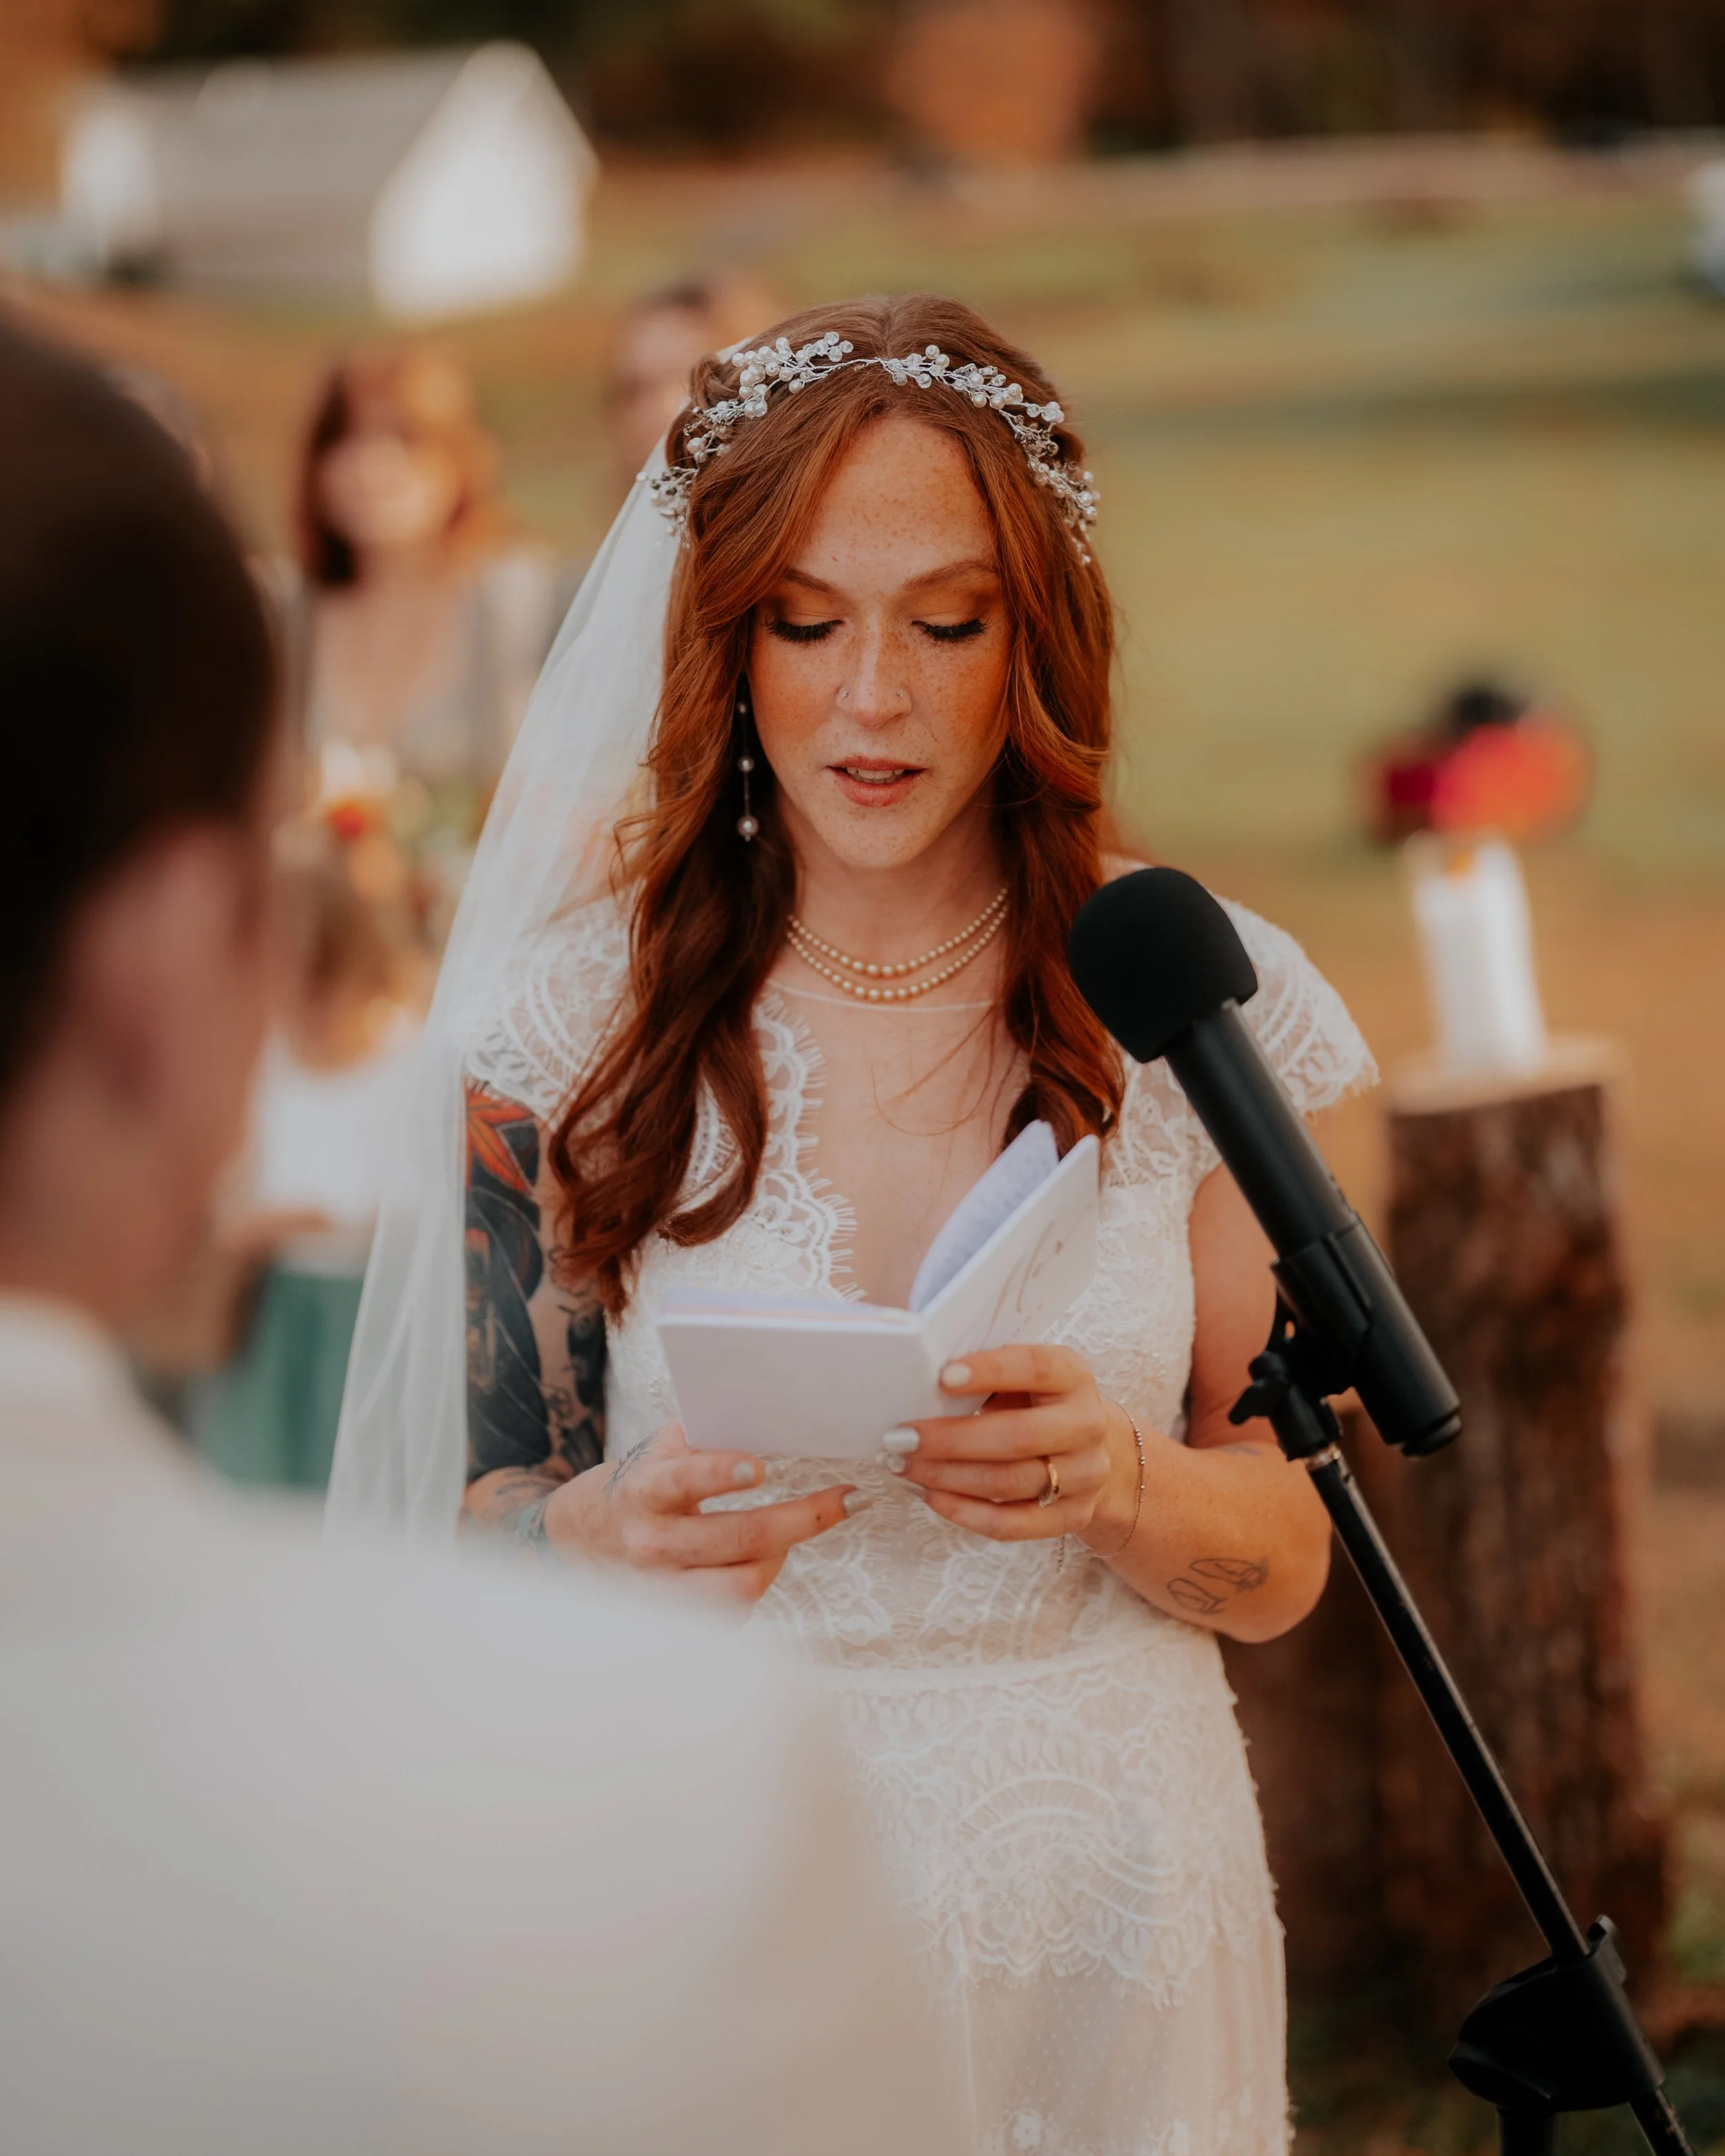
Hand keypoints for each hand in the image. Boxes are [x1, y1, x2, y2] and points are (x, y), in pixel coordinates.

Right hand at [545, 1422, 856, 1604]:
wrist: (581, 1541)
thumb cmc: (637, 1487)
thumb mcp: (659, 1453)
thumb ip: (705, 1439)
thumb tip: (771, 1413)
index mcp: (645, 1491)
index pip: (682, 1481)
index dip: (718, 1473)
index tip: (756, 1466)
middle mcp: (652, 1544)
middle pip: (738, 1540)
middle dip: (802, 1519)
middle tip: (846, 1499)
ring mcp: (662, 1589)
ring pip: (743, 1587)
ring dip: (782, 1555)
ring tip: (795, 1529)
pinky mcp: (676, 1620)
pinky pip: (735, 1612)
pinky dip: (758, 1581)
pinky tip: (764, 1558)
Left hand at [893, 1345, 1132, 1543]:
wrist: (1086, 1449)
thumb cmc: (1035, 1403)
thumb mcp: (1022, 1377)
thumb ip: (985, 1376)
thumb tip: (918, 1386)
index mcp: (1073, 1377)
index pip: (1036, 1367)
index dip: (990, 1371)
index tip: (941, 1377)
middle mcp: (1087, 1425)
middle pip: (1018, 1437)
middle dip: (950, 1439)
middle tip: (899, 1438)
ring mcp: (1085, 1476)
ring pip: (1009, 1483)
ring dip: (947, 1477)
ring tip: (904, 1467)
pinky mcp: (1073, 1516)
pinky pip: (1011, 1524)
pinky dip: (964, 1512)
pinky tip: (931, 1495)